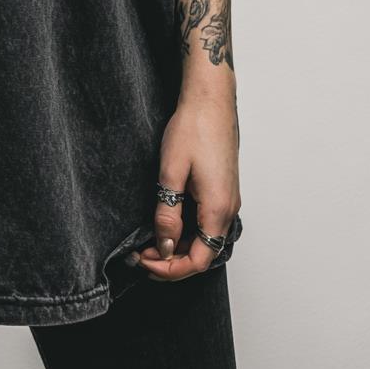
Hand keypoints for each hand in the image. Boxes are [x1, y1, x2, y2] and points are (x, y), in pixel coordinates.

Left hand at [134, 91, 240, 281]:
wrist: (210, 100)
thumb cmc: (193, 128)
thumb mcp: (171, 172)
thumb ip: (168, 213)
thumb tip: (165, 246)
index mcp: (218, 209)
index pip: (198, 260)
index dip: (170, 269)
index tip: (144, 261)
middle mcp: (229, 209)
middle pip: (203, 254)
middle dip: (171, 261)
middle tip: (140, 254)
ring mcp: (228, 199)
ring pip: (205, 239)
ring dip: (179, 246)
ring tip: (149, 241)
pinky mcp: (223, 190)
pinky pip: (207, 222)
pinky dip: (187, 231)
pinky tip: (167, 223)